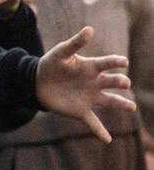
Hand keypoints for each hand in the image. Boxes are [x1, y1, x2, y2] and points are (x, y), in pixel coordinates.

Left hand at [35, 26, 135, 142]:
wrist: (38, 83)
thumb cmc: (51, 65)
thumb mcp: (60, 53)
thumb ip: (75, 43)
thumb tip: (89, 29)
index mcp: (91, 67)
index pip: (108, 63)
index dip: (116, 62)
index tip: (122, 62)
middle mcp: (95, 83)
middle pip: (112, 82)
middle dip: (119, 82)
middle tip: (124, 83)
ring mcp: (90, 98)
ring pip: (110, 102)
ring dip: (121, 104)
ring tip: (131, 107)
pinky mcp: (81, 111)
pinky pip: (93, 122)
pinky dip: (100, 131)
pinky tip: (108, 139)